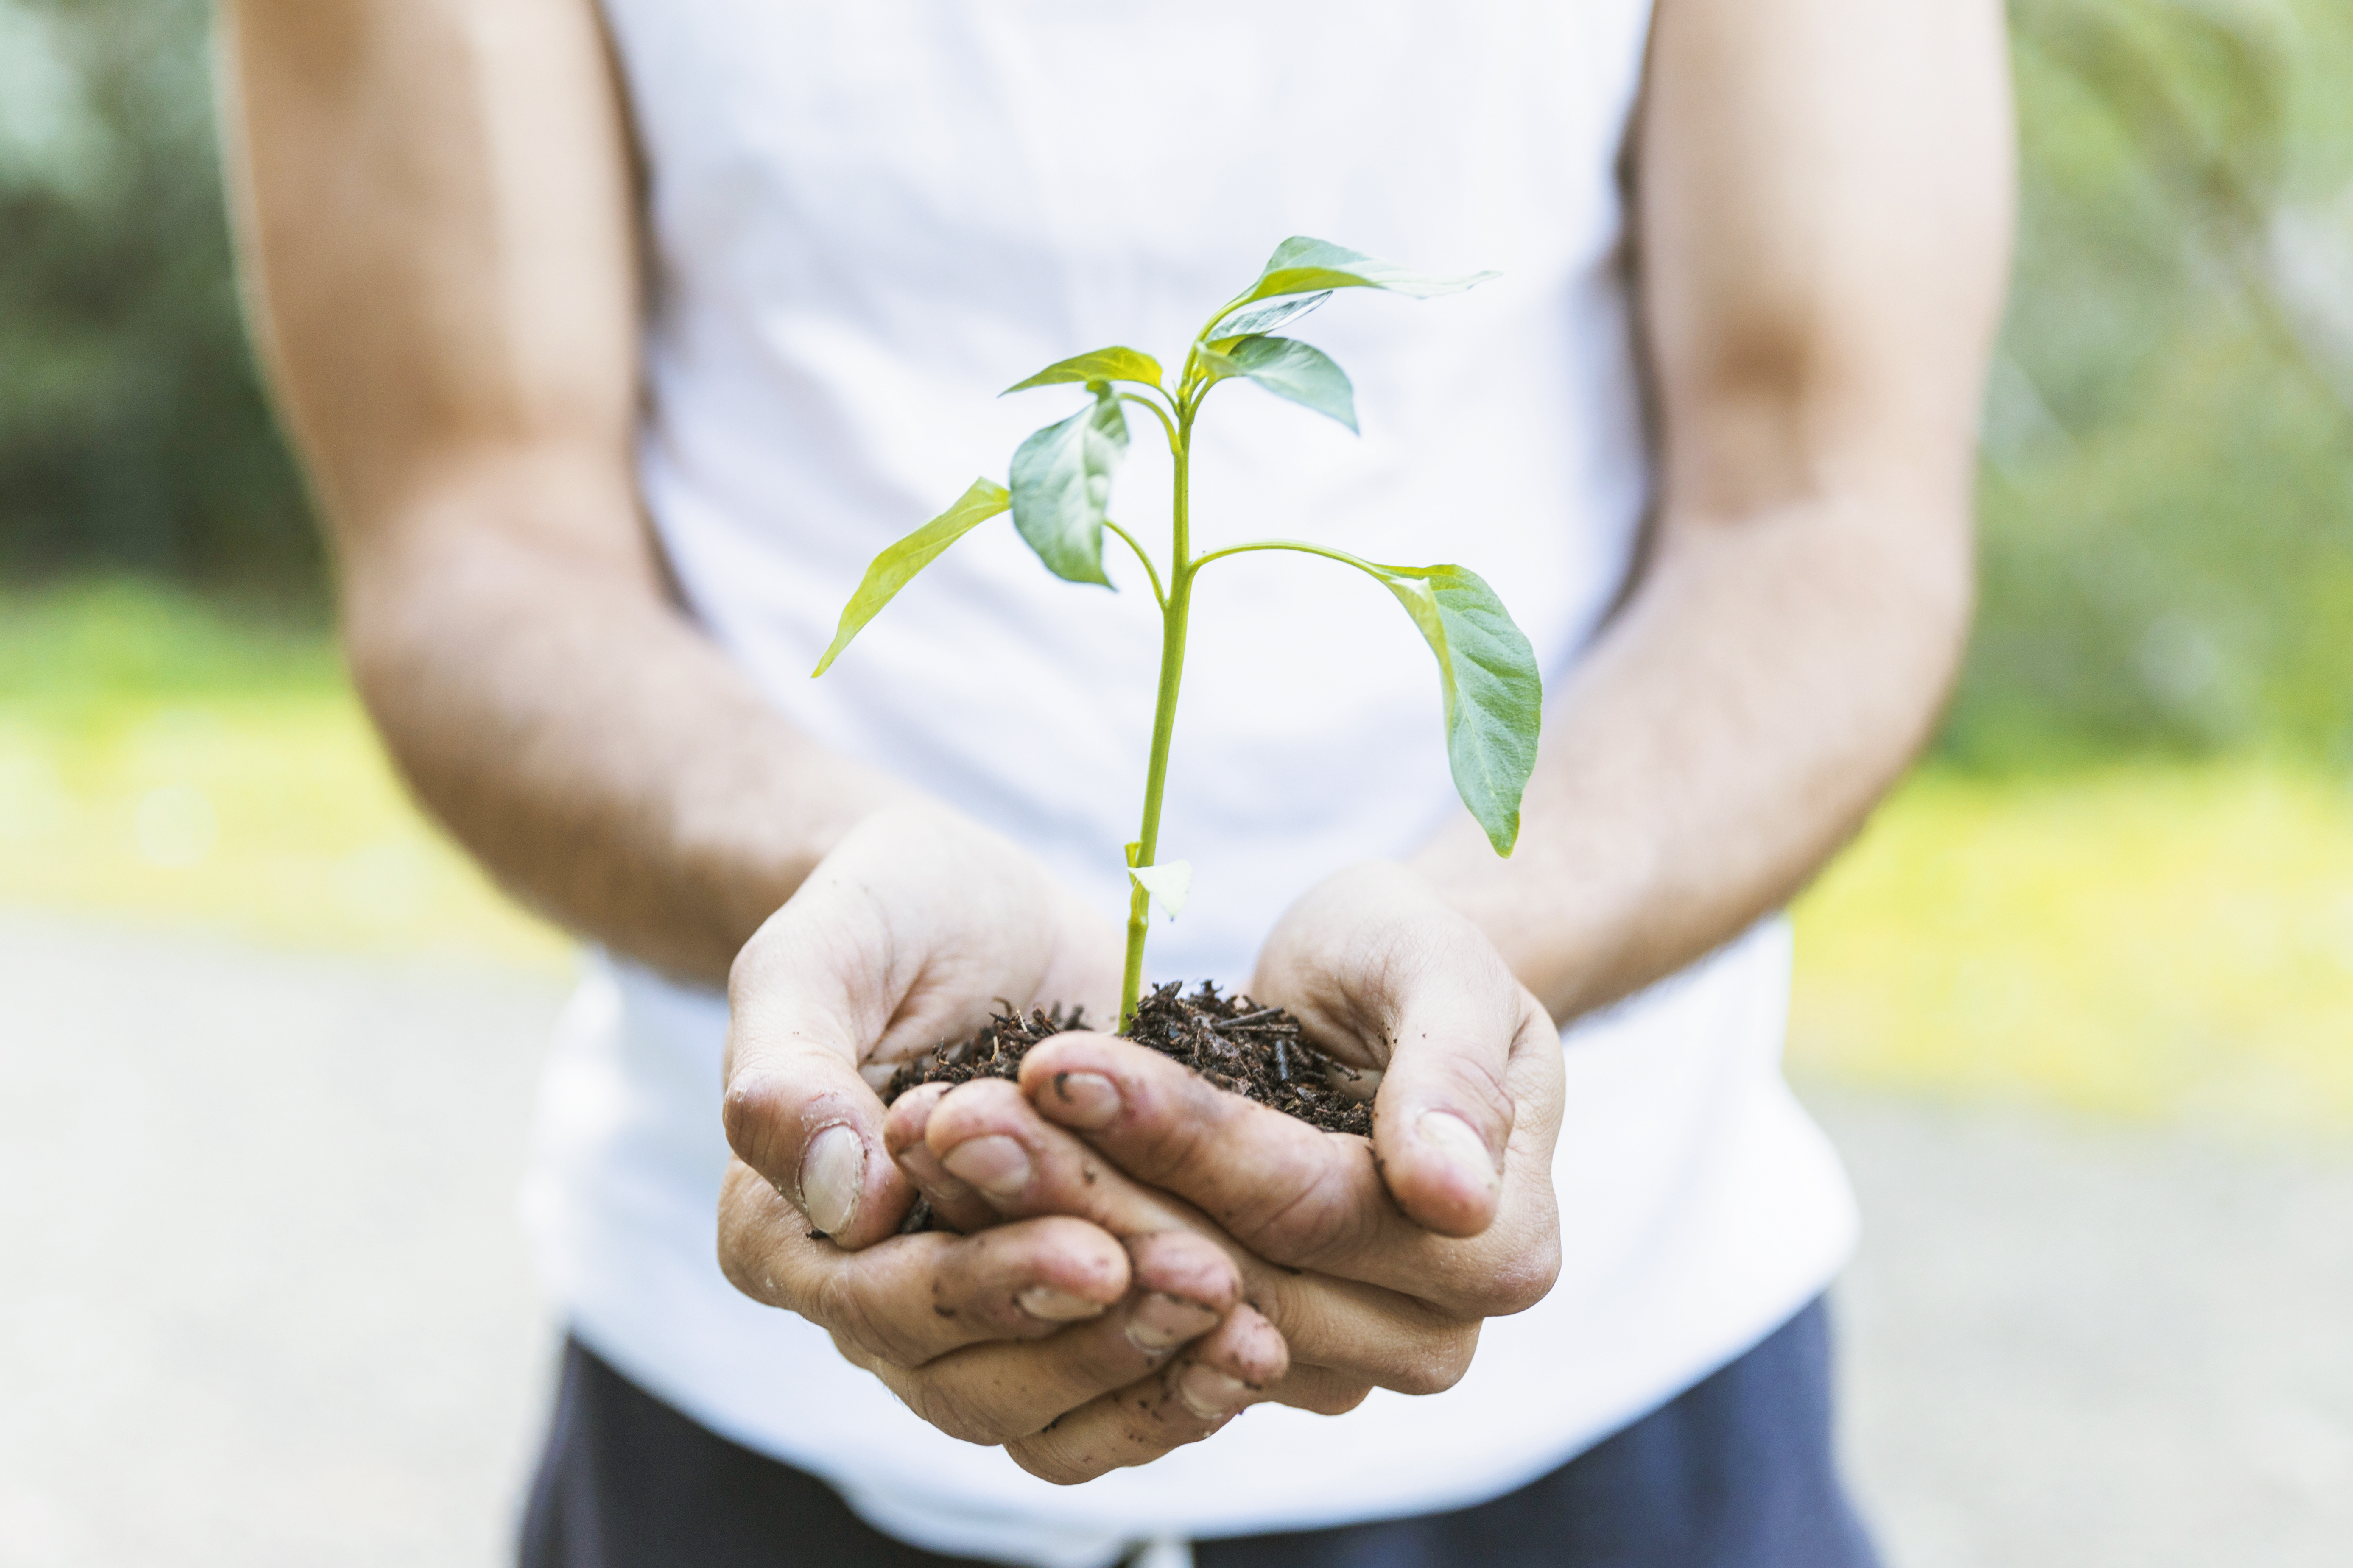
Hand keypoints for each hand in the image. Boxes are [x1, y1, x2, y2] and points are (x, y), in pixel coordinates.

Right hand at [718, 805, 1264, 1448]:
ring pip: (1047, 1414)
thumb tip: (840, 1200)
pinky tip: (1263, 1355)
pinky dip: (1182, 1386)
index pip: (879, 1302)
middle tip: (1208, 1281)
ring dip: (1152, 1378)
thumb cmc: (881, 916)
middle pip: (971, 1382)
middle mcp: (873, 1298)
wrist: (971, 912)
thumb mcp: (820, 953)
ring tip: (1255, 1333)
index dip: (985, 1291)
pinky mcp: (1062, 1307)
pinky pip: (1109, 1396)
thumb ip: (794, 1068)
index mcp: (785, 1230)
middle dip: (1094, 1341)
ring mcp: (972, 1317)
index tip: (1093, 1255)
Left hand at [1002, 863, 1564, 1428]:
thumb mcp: (1437, 966)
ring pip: (1165, 1307)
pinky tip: (955, 1177)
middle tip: (957, 1108)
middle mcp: (1430, 1334)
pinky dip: (1041, 1246)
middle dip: (1082, 1184)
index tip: (1063, 1061)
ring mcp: (1338, 1359)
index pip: (1315, 1208)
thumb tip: (1453, 1193)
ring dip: (1040, 1220)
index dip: (1186, 1140)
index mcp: (1500, 1247)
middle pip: (1229, 1270)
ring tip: (942, 1131)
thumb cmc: (1414, 953)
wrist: (1377, 990)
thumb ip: (1452, 1072)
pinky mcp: (1248, 1352)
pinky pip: (1135, 1320)